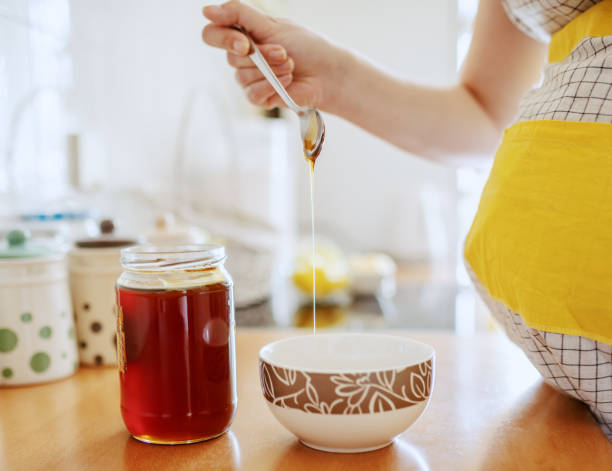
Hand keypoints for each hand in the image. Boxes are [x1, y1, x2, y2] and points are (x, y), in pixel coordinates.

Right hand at [202, 0, 343, 109]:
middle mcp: (242, 57)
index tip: (245, 42)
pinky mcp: (260, 97)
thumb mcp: (272, 23)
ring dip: (271, 70)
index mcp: (243, 35)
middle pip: (231, 57)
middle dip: (262, 54)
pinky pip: (252, 94)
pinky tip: (287, 82)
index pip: (213, 35)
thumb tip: (206, 11)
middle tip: (284, 52)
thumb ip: (239, 14)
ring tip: (290, 66)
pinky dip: (270, 86)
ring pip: (243, 76)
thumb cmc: (305, 46)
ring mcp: (250, 78)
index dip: (224, 39)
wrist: (327, 73)